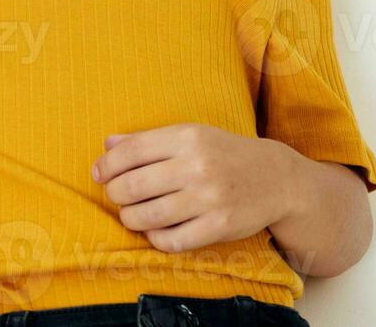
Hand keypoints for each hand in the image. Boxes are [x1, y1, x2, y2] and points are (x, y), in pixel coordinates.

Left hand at [90, 123, 300, 252]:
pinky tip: (155, 231)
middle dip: (115, 194)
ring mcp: (209, 198)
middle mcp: (197, 166)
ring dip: (130, 218)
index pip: (131, 151)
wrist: (276, 178)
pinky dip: (155, 239)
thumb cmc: (223, 154)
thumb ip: (148, 139)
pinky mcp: (220, 226)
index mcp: (187, 137)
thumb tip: (107, 144)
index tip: (99, 174)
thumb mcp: (190, 135)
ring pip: (148, 215)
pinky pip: (172, 240)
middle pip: (133, 185)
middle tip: (116, 196)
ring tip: (131, 214)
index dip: (107, 165)